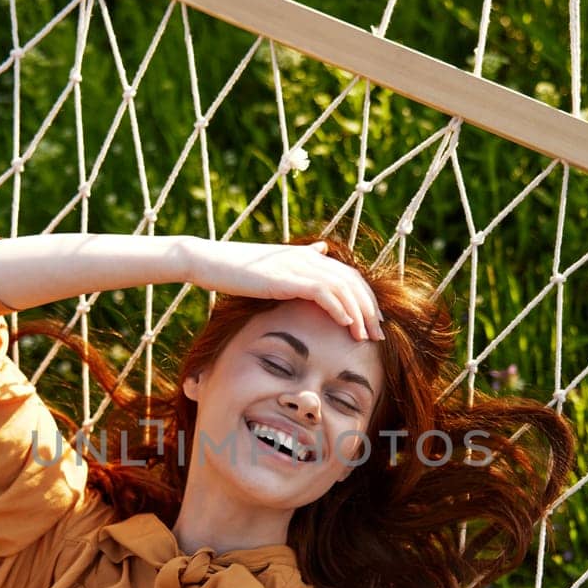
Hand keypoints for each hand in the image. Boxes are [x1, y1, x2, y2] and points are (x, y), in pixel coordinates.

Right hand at [179, 237, 383, 341]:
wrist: (209, 261)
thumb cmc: (236, 270)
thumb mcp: (274, 265)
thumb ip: (300, 262)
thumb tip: (322, 250)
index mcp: (307, 256)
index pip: (348, 276)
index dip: (364, 299)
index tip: (373, 323)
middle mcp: (309, 258)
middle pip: (353, 282)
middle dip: (369, 309)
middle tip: (378, 334)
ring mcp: (299, 265)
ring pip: (344, 288)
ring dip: (359, 313)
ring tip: (365, 337)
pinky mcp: (288, 277)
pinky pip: (324, 292)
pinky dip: (340, 309)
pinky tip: (347, 326)